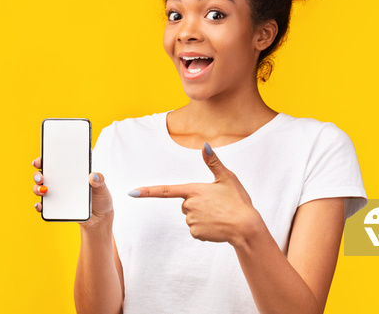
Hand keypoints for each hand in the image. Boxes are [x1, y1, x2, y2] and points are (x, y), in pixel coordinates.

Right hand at [31, 157, 113, 227]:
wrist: (100, 218)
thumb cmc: (100, 198)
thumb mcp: (102, 188)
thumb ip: (100, 181)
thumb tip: (94, 175)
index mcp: (70, 173)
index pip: (54, 162)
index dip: (44, 159)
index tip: (40, 160)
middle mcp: (60, 182)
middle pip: (42, 175)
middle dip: (37, 174)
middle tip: (41, 176)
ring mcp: (56, 195)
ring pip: (40, 189)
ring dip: (37, 189)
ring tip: (44, 190)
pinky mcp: (56, 208)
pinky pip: (44, 207)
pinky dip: (40, 206)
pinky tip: (40, 206)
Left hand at [128, 143, 262, 245]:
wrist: (246, 227)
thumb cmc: (238, 201)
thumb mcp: (227, 178)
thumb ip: (213, 162)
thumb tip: (205, 145)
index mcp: (194, 190)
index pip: (166, 190)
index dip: (148, 191)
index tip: (132, 192)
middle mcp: (189, 206)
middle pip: (185, 203)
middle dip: (198, 203)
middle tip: (216, 204)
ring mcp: (191, 221)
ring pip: (191, 216)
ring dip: (202, 216)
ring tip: (219, 215)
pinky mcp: (196, 233)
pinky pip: (195, 229)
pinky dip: (205, 227)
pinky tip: (217, 225)